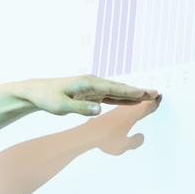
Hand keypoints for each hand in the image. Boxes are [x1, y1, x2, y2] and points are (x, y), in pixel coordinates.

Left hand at [22, 75, 159, 116]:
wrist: (38, 92)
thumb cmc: (48, 97)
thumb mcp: (61, 106)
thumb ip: (81, 108)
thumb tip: (99, 109)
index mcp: (87, 83)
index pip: (113, 88)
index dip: (130, 91)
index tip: (145, 93)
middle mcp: (93, 83)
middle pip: (120, 88)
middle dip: (138, 91)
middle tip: (157, 93)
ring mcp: (94, 88)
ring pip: (118, 92)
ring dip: (134, 94)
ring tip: (151, 95)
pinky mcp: (92, 94)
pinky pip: (111, 97)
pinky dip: (124, 98)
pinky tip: (134, 100)